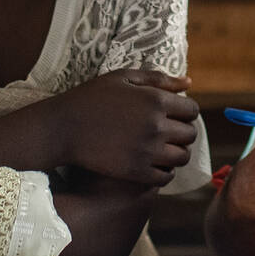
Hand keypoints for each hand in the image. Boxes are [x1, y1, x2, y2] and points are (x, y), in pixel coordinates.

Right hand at [40, 69, 200, 185]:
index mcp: (156, 100)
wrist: (62, 128)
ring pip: (182, 157)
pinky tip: (152, 163)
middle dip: (182, 132)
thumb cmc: (91, 98)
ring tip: (161, 148)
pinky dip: (164, 171)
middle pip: (190, 134)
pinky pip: (165, 177)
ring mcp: (147, 151)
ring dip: (176, 152)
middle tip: (166, 132)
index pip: (192, 110)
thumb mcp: (123, 78)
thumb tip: (190, 83)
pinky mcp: (136, 172)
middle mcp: (156, 126)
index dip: (185, 112)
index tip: (172, 115)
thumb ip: (159, 79)